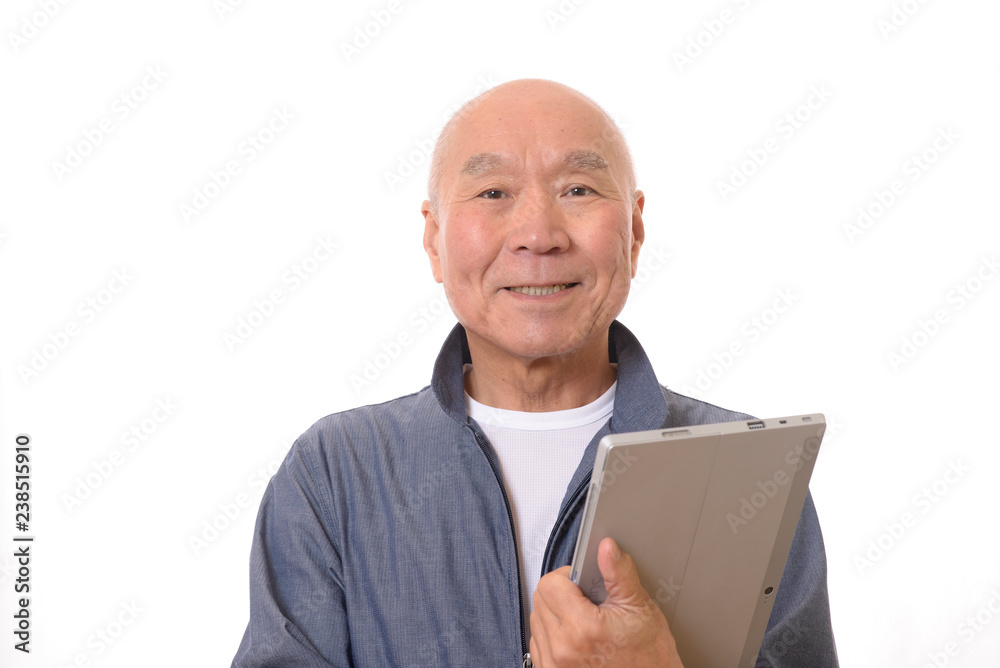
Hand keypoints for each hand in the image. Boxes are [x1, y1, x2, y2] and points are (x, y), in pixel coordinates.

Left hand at [529, 537, 683, 667]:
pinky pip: (538, 642)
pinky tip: (576, 638)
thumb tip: (607, 548)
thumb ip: (619, 574)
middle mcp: (563, 648)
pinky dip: (553, 635)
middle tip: (588, 602)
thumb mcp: (640, 608)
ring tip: (584, 622)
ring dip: (556, 614)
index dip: (568, 576)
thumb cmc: (649, 657)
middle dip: (562, 594)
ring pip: (537, 620)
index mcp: (583, 628)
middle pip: (540, 599)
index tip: (583, 582)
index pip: (549, 583)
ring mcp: (554, 664)